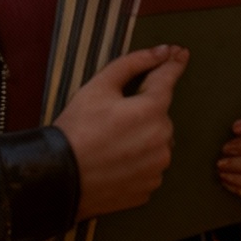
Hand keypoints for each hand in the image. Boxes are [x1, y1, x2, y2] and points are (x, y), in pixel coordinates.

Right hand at [53, 44, 188, 219]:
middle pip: (159, 116)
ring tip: (109, 143)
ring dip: (140, 138)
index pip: (167, 81)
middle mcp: (163, 140)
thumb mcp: (98, 87)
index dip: (173, 64)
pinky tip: (113, 161)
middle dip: (142, 112)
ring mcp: (158, 168)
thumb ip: (132, 64)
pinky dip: (135, 161)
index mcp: (152, 111)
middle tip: (112, 118)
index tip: (180, 53)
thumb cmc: (77, 127)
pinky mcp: (150, 188)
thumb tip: (162, 51)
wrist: (60, 176)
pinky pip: (148, 167)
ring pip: (155, 143)